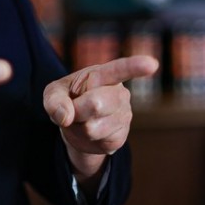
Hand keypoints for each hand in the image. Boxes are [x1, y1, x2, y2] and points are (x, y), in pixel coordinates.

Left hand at [43, 55, 157, 187]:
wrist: (75, 125)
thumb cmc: (66, 99)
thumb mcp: (53, 93)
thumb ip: (54, 100)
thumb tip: (66, 116)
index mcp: (103, 74)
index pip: (120, 69)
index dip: (135, 66)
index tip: (152, 64)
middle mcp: (119, 93)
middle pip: (96, 104)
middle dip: (77, 110)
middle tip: (74, 108)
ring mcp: (123, 115)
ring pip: (93, 127)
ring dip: (79, 126)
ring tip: (82, 119)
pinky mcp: (121, 136)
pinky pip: (97, 141)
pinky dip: (85, 138)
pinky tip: (90, 131)